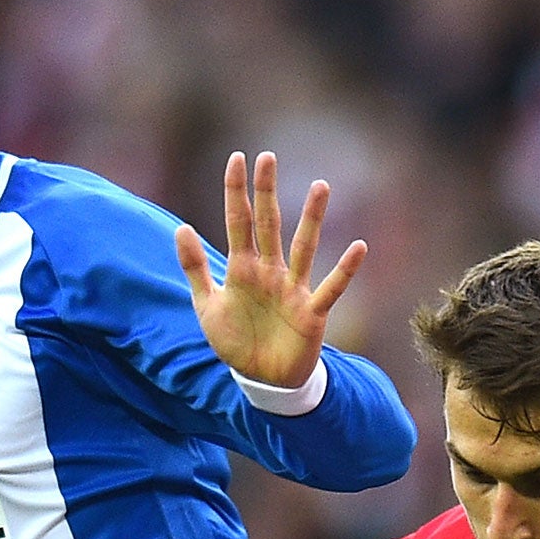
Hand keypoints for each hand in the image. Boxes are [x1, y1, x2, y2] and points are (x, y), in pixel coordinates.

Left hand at [175, 151, 366, 390]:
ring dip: (311, 218)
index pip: (237, 222)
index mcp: (242, 269)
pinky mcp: (311, 312)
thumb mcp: (207, 306)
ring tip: (320, 187)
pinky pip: (331, 287)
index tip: (237, 158)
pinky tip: (358, 247)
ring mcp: (292, 289)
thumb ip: (195, 268)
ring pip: (303, 246)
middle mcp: (269, 272)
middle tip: (268, 158)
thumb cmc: (237, 341)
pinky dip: (345, 270)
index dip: (235, 192)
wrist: (261, 380)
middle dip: (266, 192)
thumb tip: (181, 227)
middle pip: (268, 224)